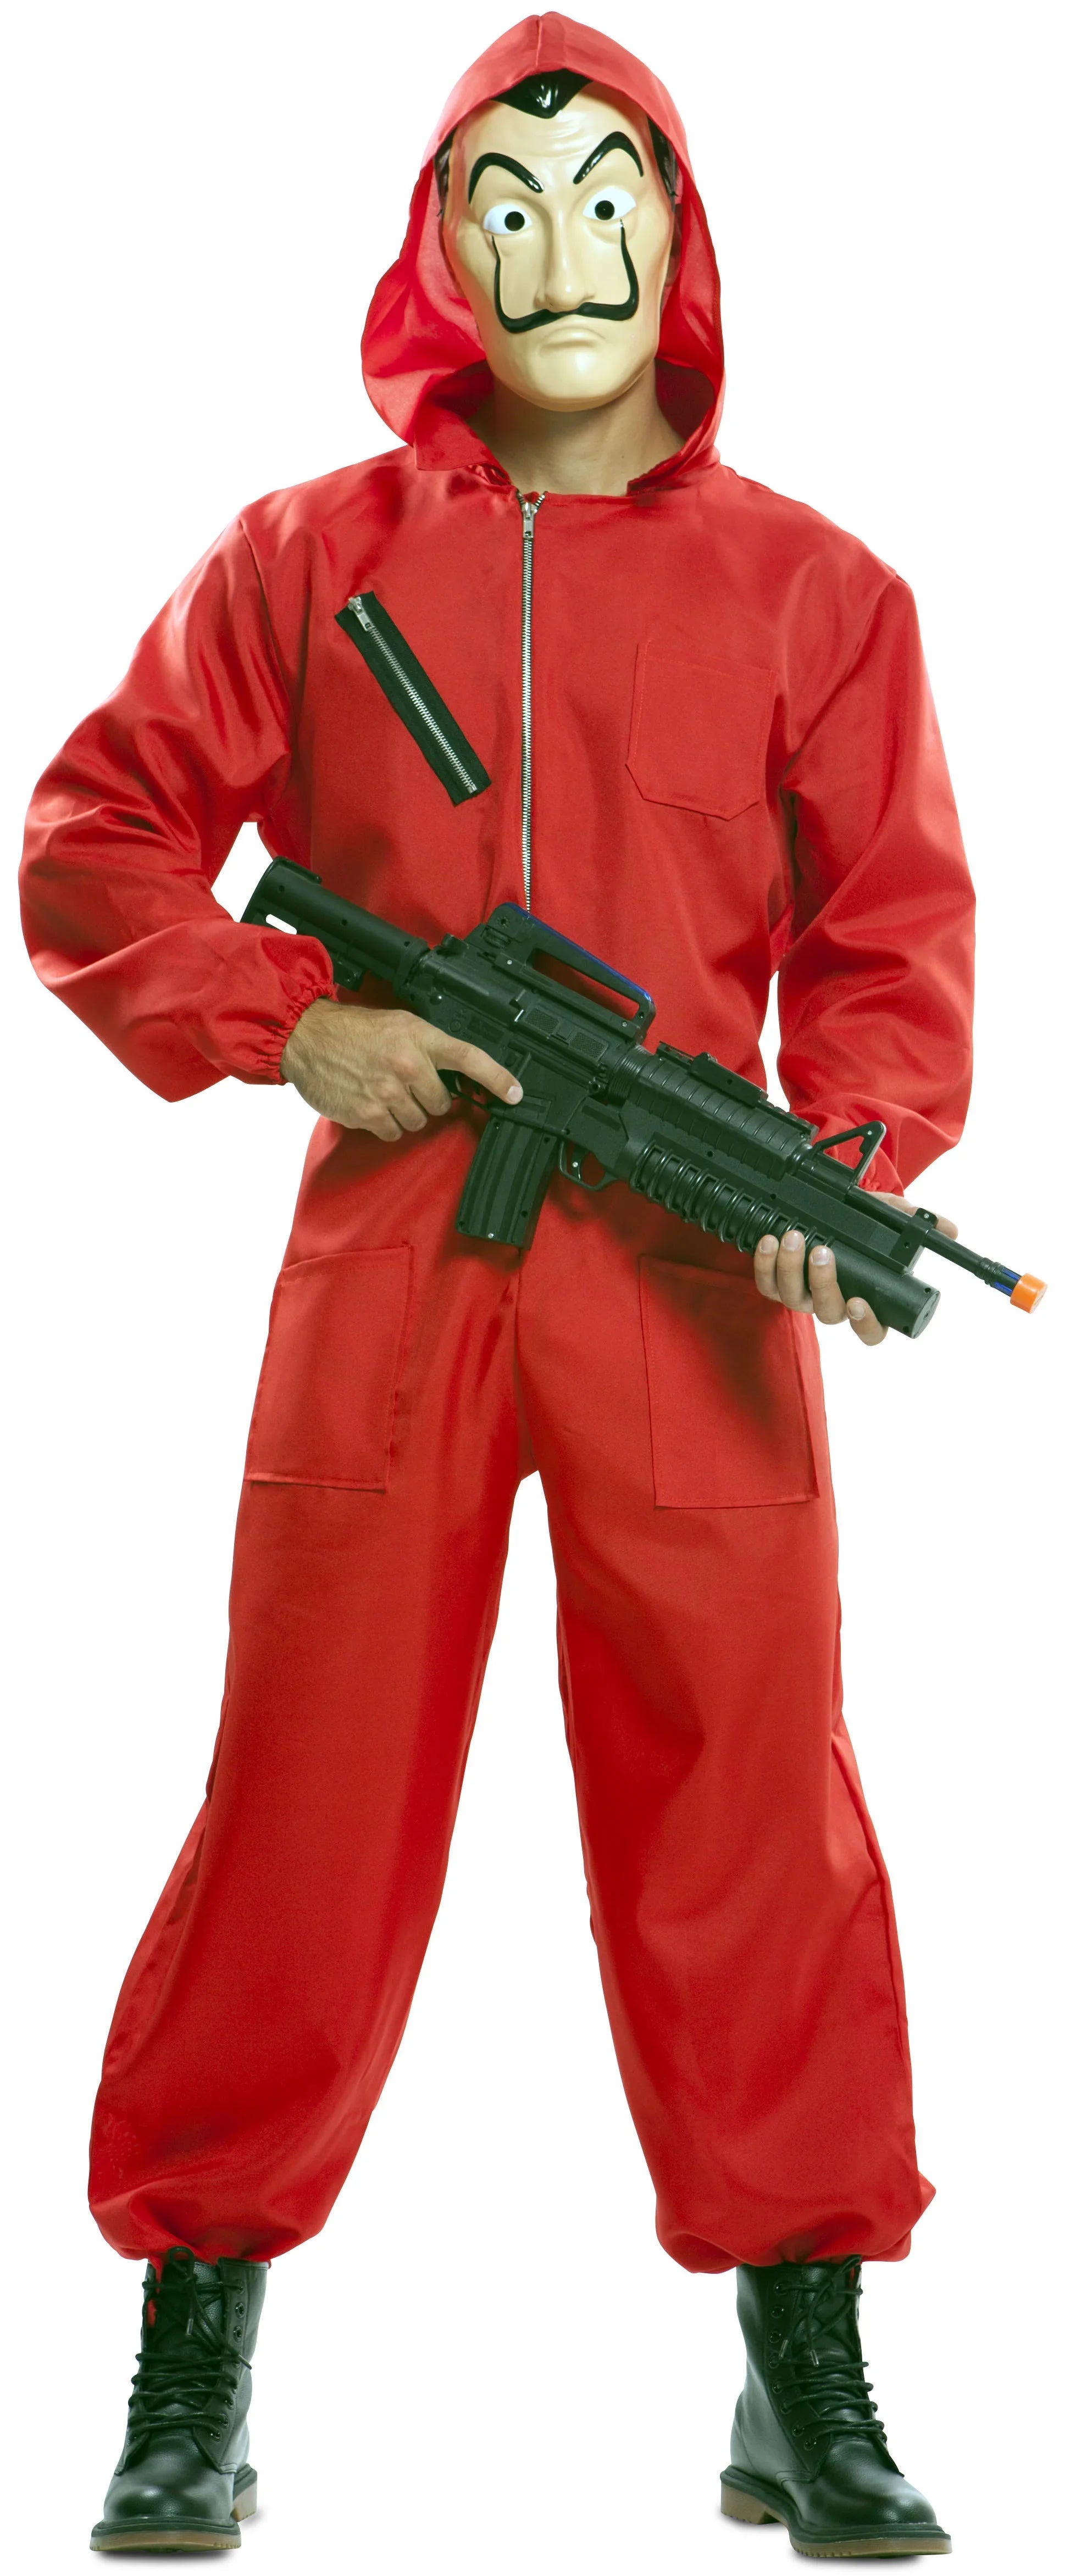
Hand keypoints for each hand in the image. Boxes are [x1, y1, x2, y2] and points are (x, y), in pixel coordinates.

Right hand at [280, 999, 522, 1139]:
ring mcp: (388, 1092)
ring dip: (404, 1113)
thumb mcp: (398, 1024)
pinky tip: (370, 1104)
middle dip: (427, 1098)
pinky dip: (384, 1124)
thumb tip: (453, 1073)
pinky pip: (392, 1133)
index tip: (515, 1094)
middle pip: (441, 1103)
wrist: (307, 1036)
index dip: (497, 1078)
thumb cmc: (352, 1030)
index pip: (469, 1058)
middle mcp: (407, 1065)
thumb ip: (427, 1046)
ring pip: (417, 1122)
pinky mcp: (368, 1114)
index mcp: (419, 1038)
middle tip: (405, 1083)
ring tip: (382, 1090)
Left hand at [753, 1195, 958, 1346]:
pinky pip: (768, 1285)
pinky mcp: (776, 1286)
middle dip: (823, 1282)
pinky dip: (765, 1264)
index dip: (865, 1324)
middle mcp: (833, 1304)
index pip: (871, 1331)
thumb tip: (950, 1229)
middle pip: (828, 1312)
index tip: (858, 1303)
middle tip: (823, 1252)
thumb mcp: (887, 1217)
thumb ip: (912, 1222)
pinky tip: (770, 1241)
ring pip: (794, 1299)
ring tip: (795, 1238)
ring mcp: (803, 1297)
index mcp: (865, 1301)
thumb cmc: (859, 1222)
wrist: (821, 1211)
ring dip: (791, 1268)